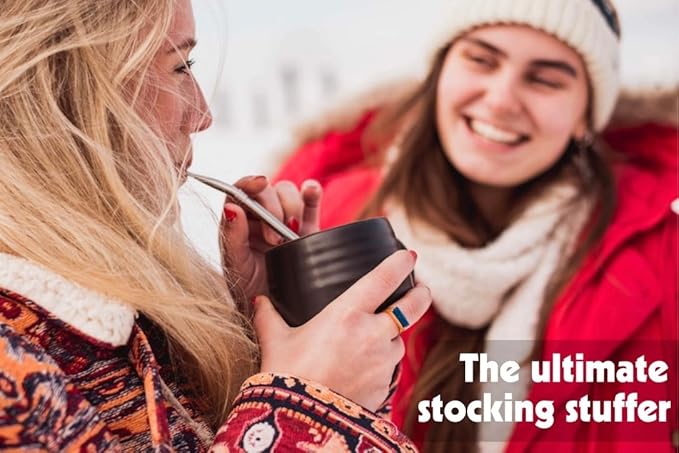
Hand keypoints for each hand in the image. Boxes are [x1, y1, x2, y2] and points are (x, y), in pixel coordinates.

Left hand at [219, 176, 321, 300]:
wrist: (274, 314)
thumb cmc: (248, 291)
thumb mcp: (235, 266)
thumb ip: (232, 236)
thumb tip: (232, 207)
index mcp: (238, 222)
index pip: (241, 191)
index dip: (250, 182)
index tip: (260, 184)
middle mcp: (260, 217)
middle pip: (268, 190)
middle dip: (273, 207)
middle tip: (274, 239)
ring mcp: (284, 222)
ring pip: (289, 192)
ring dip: (292, 204)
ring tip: (291, 231)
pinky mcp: (307, 230)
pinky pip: (311, 205)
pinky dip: (312, 194)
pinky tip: (311, 191)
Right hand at [253, 250, 431, 410]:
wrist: (300, 421)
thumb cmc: (287, 376)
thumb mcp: (276, 341)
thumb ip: (269, 316)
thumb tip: (260, 301)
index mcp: (347, 313)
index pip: (384, 278)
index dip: (401, 263)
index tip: (408, 255)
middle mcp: (372, 333)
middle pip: (412, 306)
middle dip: (421, 294)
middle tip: (421, 289)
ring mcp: (382, 361)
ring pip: (399, 340)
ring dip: (393, 336)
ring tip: (375, 339)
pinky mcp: (385, 385)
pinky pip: (390, 368)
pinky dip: (382, 363)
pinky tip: (365, 368)